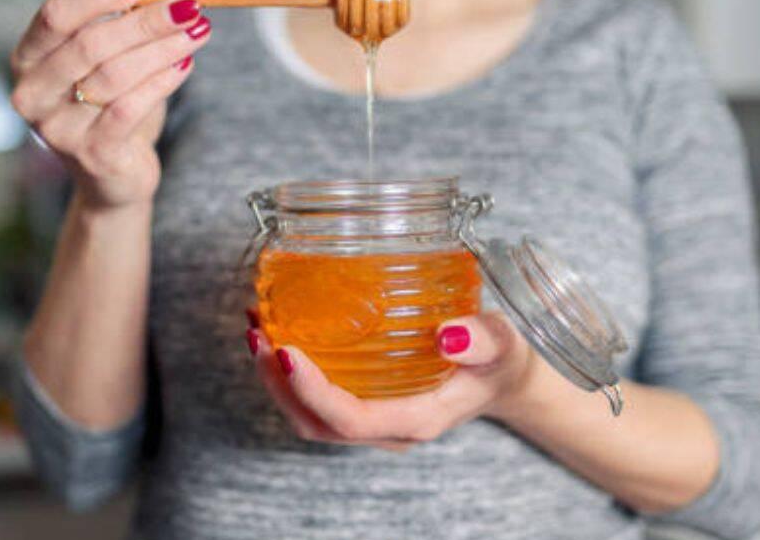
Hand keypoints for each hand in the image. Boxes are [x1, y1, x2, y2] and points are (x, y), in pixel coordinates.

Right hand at [10, 0, 212, 209]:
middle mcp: (33, 93)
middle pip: (91, 43)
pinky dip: (163, 82)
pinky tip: (185, 65)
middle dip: (146, 21)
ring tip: (197, 32)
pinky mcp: (92, 154)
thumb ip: (122, 26)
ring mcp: (58, 128)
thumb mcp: (109, 61)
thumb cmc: (109, 108)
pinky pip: (131, 108)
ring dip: (162, 48)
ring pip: (115, 75)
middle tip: (188, 7)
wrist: (112, 177)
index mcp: (28, 59)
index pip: (57, 13)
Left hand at [245, 310, 561, 450]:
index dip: (311, 391)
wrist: (502, 378)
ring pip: (309, 416)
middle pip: (316, 423)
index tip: (286, 352)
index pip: (350, 420)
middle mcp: (386, 428)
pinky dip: (289, 372)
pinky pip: (316, 399)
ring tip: (257, 330)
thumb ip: (481, 341)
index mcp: (416, 420)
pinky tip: (278, 331)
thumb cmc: (499, 361)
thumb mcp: (501, 345)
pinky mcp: (363, 402)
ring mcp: (372, 420)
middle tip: (259, 335)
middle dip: (279, 384)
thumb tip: (448, 335)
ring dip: (275, 379)